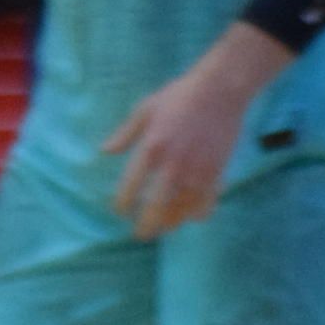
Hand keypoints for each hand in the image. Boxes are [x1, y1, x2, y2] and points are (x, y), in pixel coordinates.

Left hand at [105, 50, 264, 238]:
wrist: (220, 90)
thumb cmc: (178, 96)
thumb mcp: (144, 110)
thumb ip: (125, 134)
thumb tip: (104, 152)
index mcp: (151, 148)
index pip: (131, 185)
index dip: (124, 203)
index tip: (120, 212)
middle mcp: (174, 163)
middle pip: (158, 205)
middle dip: (148, 224)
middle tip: (141, 235)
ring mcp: (198, 168)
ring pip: (184, 207)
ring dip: (173, 222)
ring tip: (164, 229)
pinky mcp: (218, 169)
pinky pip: (209, 199)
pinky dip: (200, 212)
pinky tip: (193, 218)